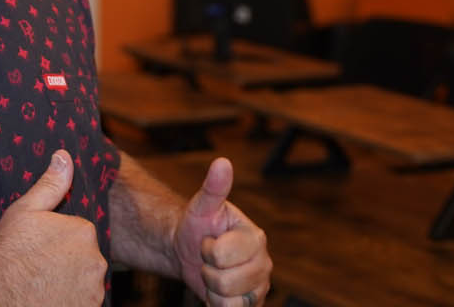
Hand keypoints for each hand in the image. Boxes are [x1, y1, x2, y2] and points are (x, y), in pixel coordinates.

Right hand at [0, 149, 106, 305]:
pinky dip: (71, 302)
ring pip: (84, 282)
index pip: (77, 234)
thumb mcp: (25, 211)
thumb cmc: (7, 254)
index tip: (36, 249)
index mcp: (84, 231)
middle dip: (66, 263)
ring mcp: (93, 291)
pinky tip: (49, 299)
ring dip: (70, 284)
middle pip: (83, 259)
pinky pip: (84, 303)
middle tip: (37, 268)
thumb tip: (64, 156)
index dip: (55, 241)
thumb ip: (51, 183)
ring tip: (41, 286)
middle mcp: (96, 261)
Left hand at [173, 158, 271, 306]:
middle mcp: (264, 263)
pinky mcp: (253, 304)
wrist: (190, 251)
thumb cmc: (197, 226)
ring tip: (213, 274)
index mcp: (256, 237)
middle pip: (226, 282)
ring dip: (212, 290)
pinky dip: (217, 305)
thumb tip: (222, 162)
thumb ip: (214, 187)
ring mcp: (259, 286)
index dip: (207, 250)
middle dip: (208, 272)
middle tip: (209, 260)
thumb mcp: (201, 206)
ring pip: (228, 301)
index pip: (223, 255)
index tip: (209, 240)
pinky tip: (218, 292)